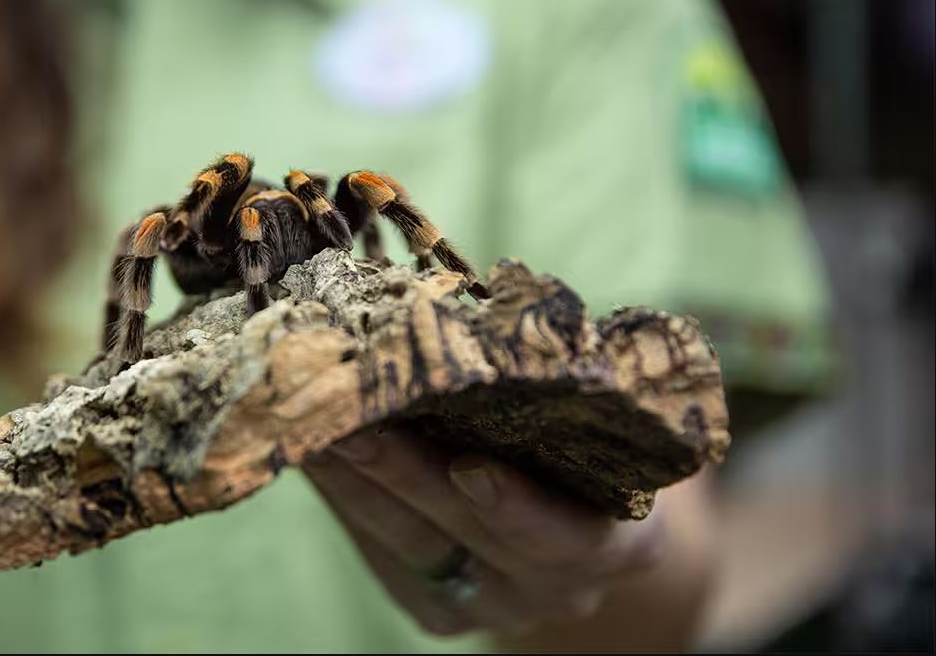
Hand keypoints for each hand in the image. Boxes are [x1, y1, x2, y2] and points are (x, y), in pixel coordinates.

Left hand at [303, 425, 668, 637]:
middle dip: (404, 477)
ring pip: (412, 546)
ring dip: (354, 482)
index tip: (469, 467)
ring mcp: (495, 606)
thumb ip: (552, 396)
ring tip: (311, 426)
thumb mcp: (594, 423)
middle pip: (471, 536)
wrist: (583, 530)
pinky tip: (312, 450)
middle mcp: (560, 588)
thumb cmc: (590, 444)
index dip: (517, 507)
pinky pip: (384, 554)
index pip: (570, 534)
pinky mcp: (440, 609)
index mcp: (625, 544)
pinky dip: (346, 496)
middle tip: (350, 421)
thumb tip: (454, 327)